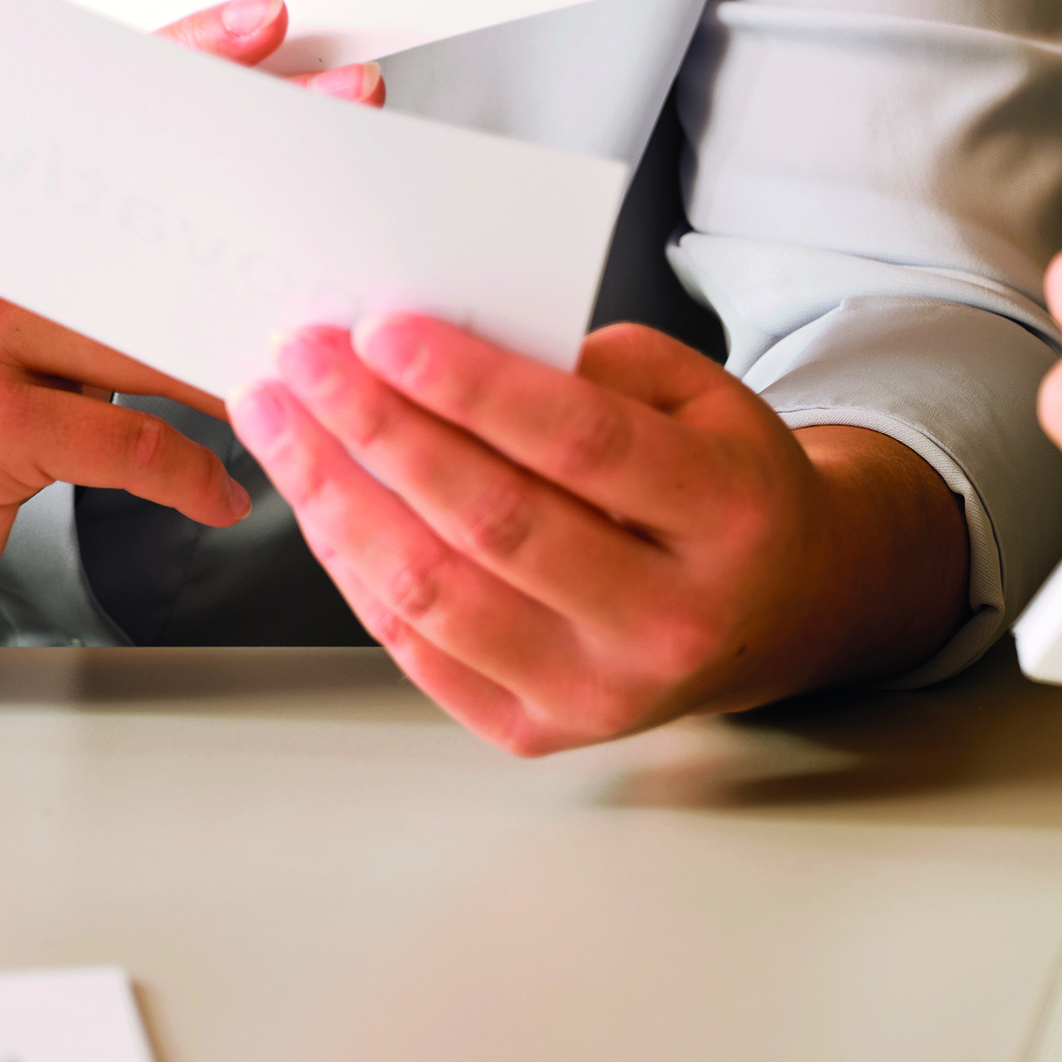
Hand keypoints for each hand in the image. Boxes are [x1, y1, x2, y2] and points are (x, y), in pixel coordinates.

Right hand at [0, 0, 374, 676]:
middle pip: (151, 215)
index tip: (275, 22)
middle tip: (351, 196)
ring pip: (159, 338)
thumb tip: (223, 235)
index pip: (102, 111)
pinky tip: (228, 495)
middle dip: (261, 211)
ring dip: (246, 365)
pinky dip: (192, 478)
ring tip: (318, 374)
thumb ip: (86, 273)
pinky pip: (132, 444)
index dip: (192, 57)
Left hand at [237, 315, 970, 753]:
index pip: (583, 445)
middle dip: (379, 430)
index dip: (473, 387)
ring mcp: (599, 691)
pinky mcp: (537, 731)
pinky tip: (323, 499)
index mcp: (728, 515)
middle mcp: (668, 618)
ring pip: (436, 595)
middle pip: (494, 521)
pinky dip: (356, 568)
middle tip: (305, 360)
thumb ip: (593, 369)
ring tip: (282, 424)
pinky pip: (419, 648)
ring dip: (339, 500)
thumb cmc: (724, 482)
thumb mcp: (704, 394)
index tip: (382, 330)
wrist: (778, 609)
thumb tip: (444, 350)